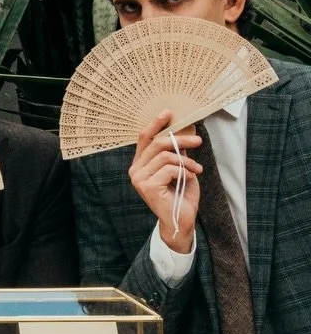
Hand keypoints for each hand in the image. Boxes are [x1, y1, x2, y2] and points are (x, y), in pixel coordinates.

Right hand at [128, 111, 200, 252]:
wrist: (180, 220)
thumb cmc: (180, 195)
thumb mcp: (180, 169)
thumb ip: (177, 153)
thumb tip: (182, 134)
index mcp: (140, 164)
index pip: (144, 139)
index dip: (155, 124)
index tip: (168, 113)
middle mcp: (135, 170)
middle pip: (158, 144)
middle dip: (181, 139)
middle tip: (198, 141)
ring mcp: (139, 179)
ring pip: (166, 156)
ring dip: (187, 161)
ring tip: (197, 169)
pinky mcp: (147, 187)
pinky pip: (170, 169)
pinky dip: (185, 171)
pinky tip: (190, 178)